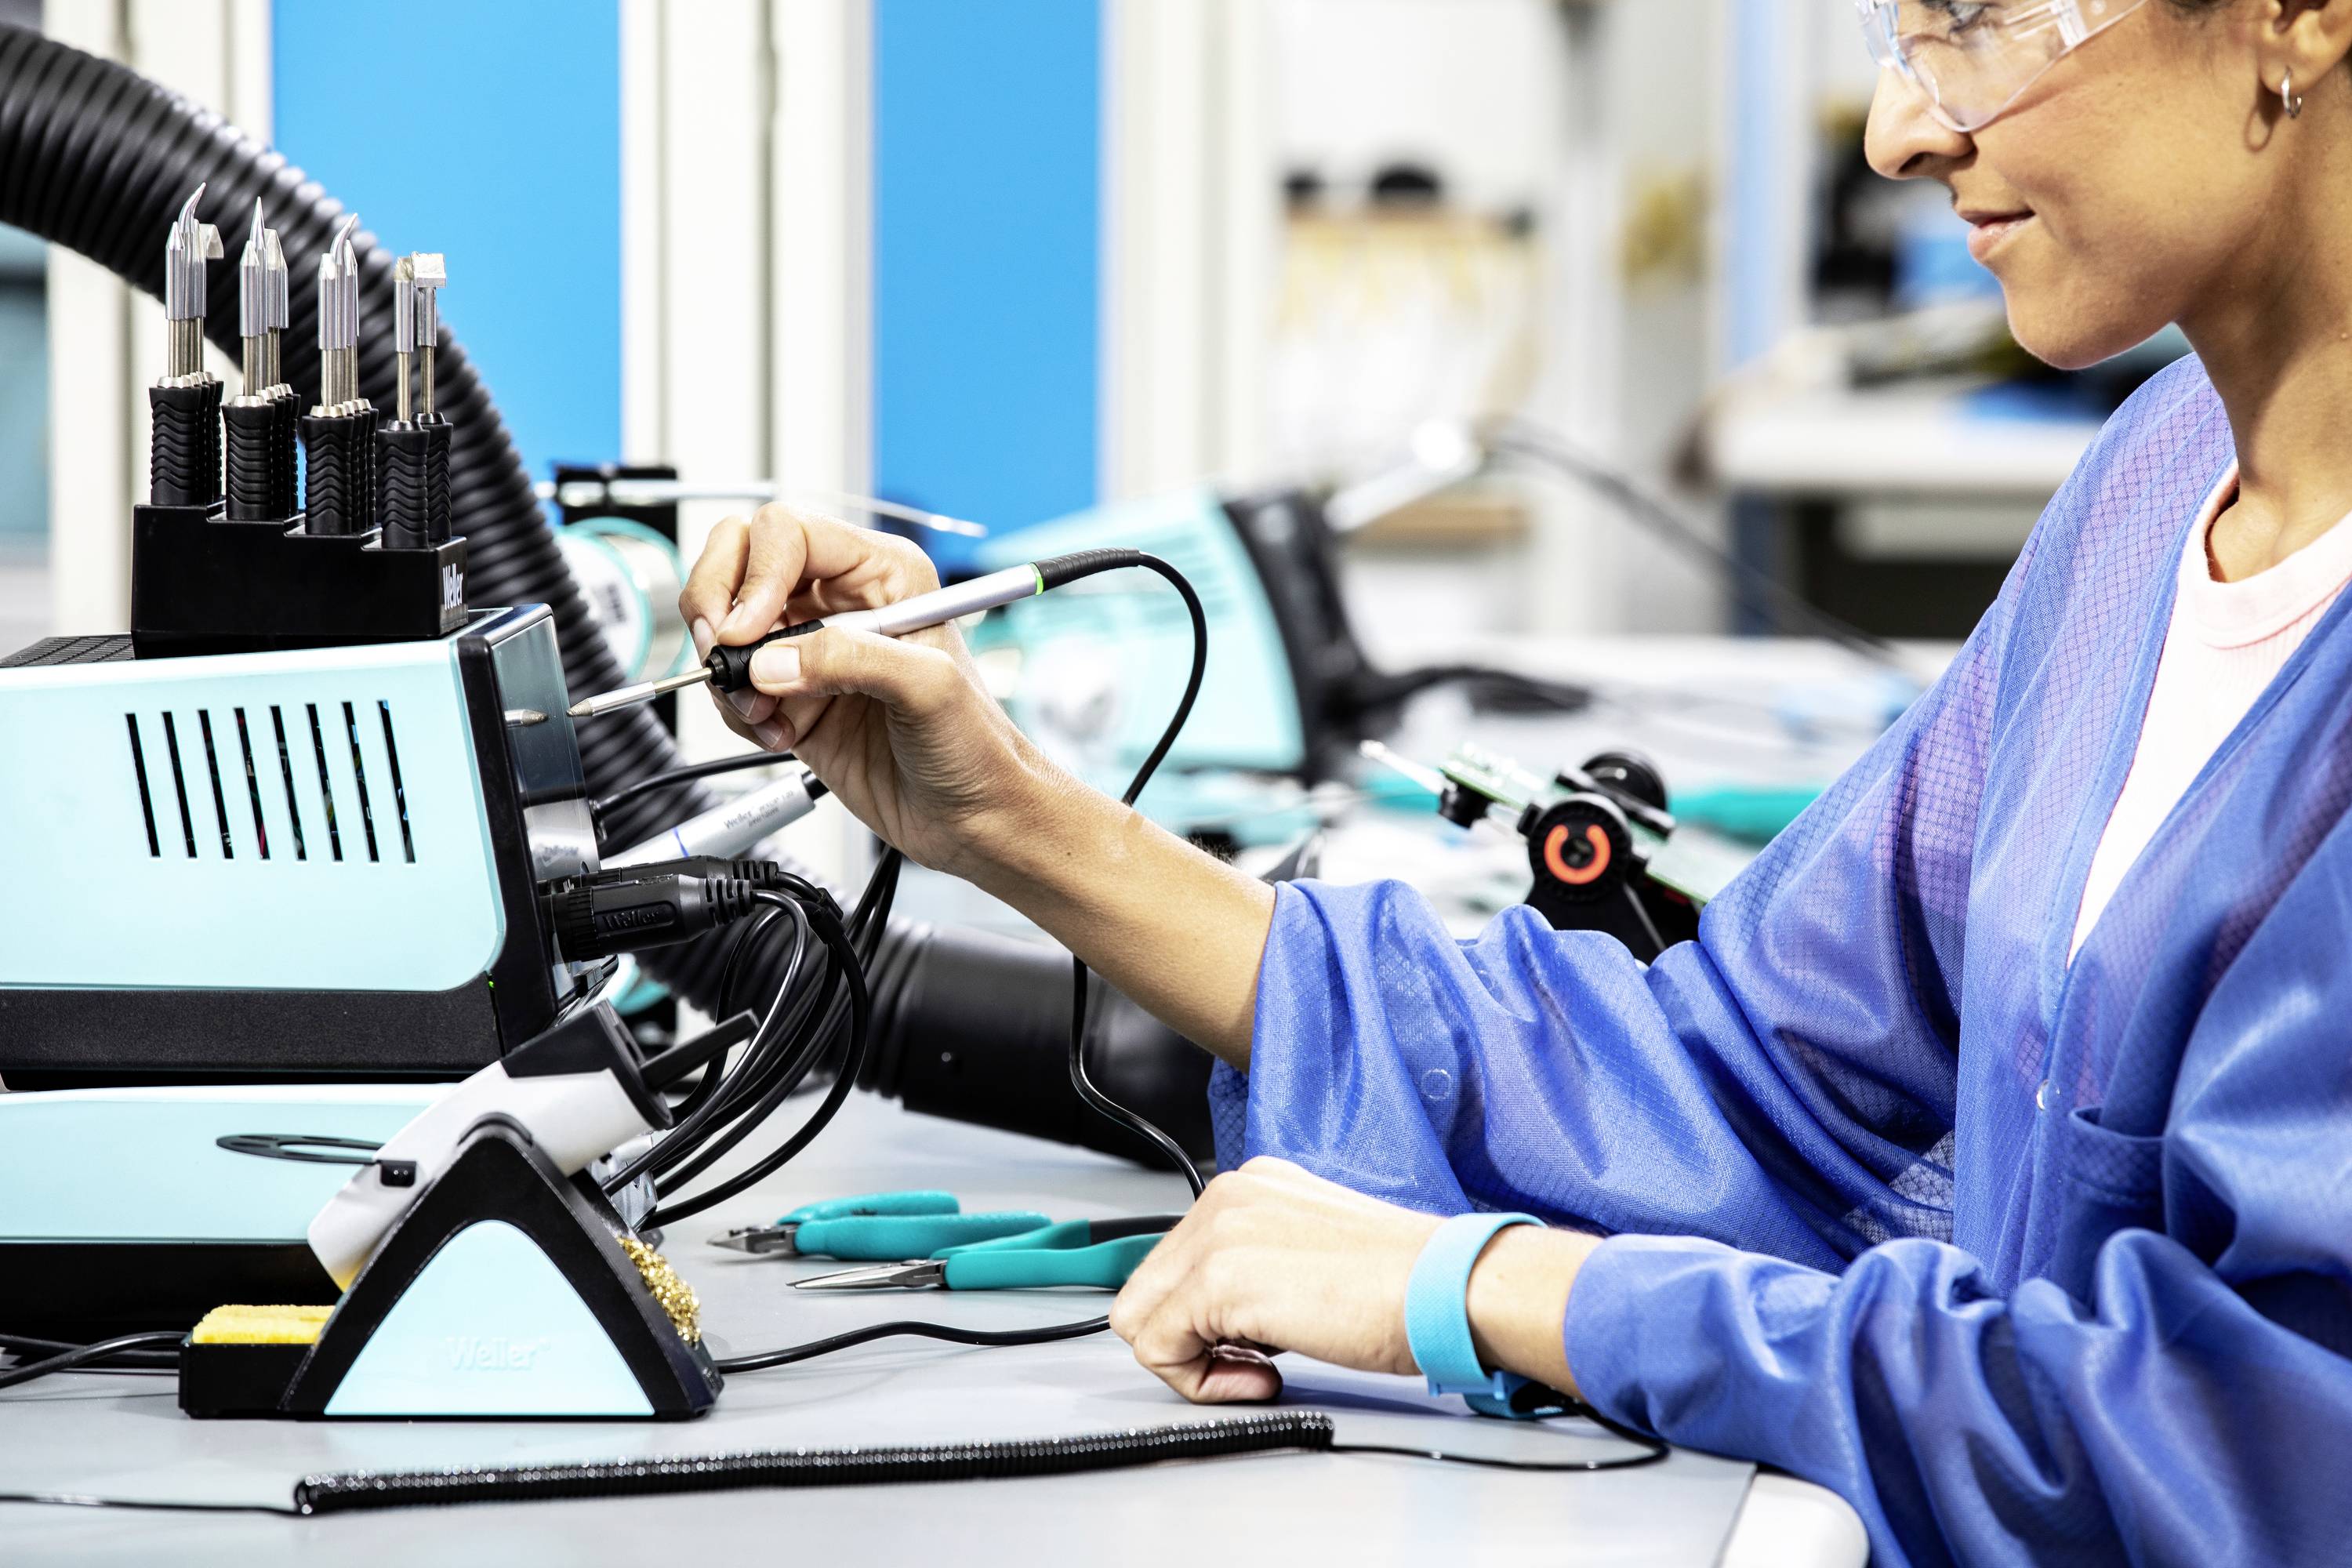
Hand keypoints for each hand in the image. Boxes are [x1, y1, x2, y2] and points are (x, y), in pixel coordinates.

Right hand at [678, 505, 1057, 875]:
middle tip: (724, 653)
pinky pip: (732, 686)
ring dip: (727, 669)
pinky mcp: (792, 699)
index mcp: (883, 573)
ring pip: (726, 625)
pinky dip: (737, 711)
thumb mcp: (929, 688)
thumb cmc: (977, 746)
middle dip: (719, 605)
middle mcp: (841, 602)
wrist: (974, 818)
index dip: (756, 576)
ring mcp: (811, 651)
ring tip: (765, 712)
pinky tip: (780, 735)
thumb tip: (772, 660)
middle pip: (740, 560)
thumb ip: (849, 659)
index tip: (747, 631)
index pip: (787, 533)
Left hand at [1110, 1158, 1440, 1402]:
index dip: (1206, 1318)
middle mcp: (1227, 1195)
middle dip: (1191, 1339)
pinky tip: (1265, 1377)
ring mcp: (1217, 1232)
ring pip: (1140, 1320)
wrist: (1448, 1287)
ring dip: (1196, 1360)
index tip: (1256, 1344)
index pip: (1177, 1262)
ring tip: (1264, 1368)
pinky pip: (1158, 1349)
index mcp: (1252, 1185)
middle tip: (1256, 1363)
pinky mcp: (1218, 1278)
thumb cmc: (1407, 1282)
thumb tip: (1222, 1317)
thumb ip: (1262, 1267)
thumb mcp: (1313, 1254)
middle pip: (1147, 1289)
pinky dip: (1201, 1382)